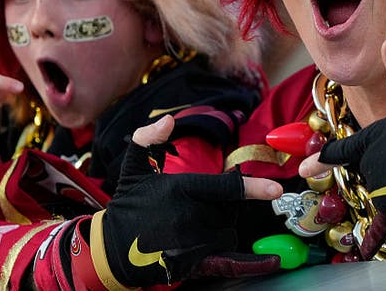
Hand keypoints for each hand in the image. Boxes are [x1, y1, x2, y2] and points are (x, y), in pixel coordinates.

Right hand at [100, 116, 281, 286]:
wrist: (109, 249)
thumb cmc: (129, 205)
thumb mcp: (133, 168)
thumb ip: (148, 139)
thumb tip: (168, 120)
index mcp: (180, 190)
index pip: (224, 188)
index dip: (252, 188)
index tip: (275, 189)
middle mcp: (188, 217)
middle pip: (230, 212)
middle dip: (224, 208)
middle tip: (200, 208)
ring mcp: (190, 244)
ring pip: (228, 233)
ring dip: (222, 228)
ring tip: (196, 226)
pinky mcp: (190, 265)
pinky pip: (228, 262)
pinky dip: (251, 264)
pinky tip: (271, 262)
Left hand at [299, 39, 385, 258]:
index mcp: (369, 140)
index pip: (340, 151)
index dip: (321, 159)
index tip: (304, 168)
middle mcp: (369, 165)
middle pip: (369, 172)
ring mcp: (381, 187)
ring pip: (383, 191)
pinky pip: (381, 225)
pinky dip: (371, 238)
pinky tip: (363, 249)